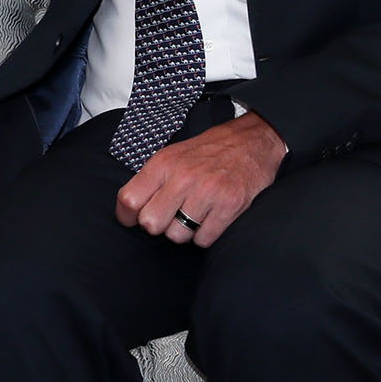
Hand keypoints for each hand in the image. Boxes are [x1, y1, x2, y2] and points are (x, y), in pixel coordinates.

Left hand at [115, 110, 288, 246]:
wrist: (252, 141)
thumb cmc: (208, 152)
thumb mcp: (173, 155)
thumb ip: (151, 179)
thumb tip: (129, 208)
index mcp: (164, 163)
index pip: (128, 200)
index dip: (127, 216)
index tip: (134, 219)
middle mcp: (183, 177)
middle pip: (150, 223)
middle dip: (158, 226)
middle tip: (170, 217)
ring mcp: (207, 192)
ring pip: (177, 236)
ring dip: (184, 232)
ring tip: (194, 216)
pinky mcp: (230, 206)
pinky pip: (204, 240)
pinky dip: (206, 235)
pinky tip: (211, 219)